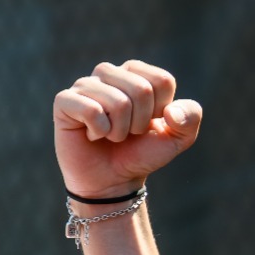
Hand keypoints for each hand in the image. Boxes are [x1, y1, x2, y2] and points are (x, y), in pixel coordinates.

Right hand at [53, 61, 203, 199]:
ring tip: (109, 135)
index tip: (147, 124)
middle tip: (126, 133)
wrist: (110, 181)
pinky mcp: (64, 101)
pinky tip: (91, 135)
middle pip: (141, 90)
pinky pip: (90, 109)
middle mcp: (109, 73)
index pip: (161, 81)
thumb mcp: (177, 139)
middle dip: (139, 122)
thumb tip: (170, 111)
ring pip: (117, 102)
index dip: (160, 111)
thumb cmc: (140, 154)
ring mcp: (84, 85)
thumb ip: (190, 118)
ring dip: (119, 130)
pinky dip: (98, 130)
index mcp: (136, 73)